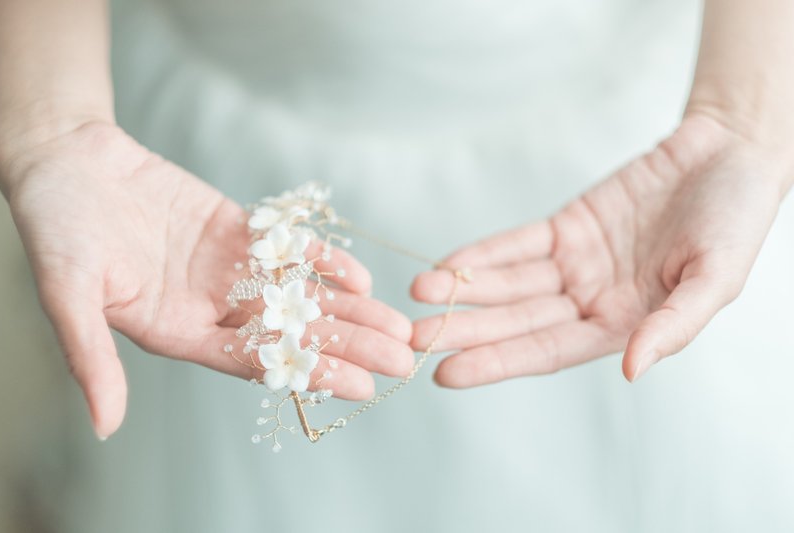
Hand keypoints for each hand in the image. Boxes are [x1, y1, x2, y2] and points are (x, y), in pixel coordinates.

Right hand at [1, 122, 411, 438]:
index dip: (309, 373)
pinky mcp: (237, 232)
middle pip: (291, 334)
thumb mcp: (66, 291)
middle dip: (348, 347)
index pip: (255, 362)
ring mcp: (228, 270)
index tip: (361, 388)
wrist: (68, 161)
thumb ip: (89, 356)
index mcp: (178, 332)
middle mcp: (211, 307)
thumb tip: (103, 426)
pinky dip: (323, 263)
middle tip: (401, 362)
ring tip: (398, 327)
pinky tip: (360, 277)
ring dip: (349, 310)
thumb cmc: (56, 226)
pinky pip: (288, 251)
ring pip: (299, 297)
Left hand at [411, 114, 791, 387]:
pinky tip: (448, 265)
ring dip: (464, 291)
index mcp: (624, 324)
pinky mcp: (567, 227)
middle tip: (413, 340)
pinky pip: (517, 244)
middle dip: (465, 330)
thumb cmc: (736, 218)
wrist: (729, 151)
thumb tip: (630, 370)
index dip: (497, 362)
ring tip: (419, 295)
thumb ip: (672, 326)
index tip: (448, 374)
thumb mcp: (716, 277)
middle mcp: (591, 300)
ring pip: (509, 284)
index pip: (547, 351)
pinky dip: (484, 255)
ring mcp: (576, 264)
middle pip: (516, 321)